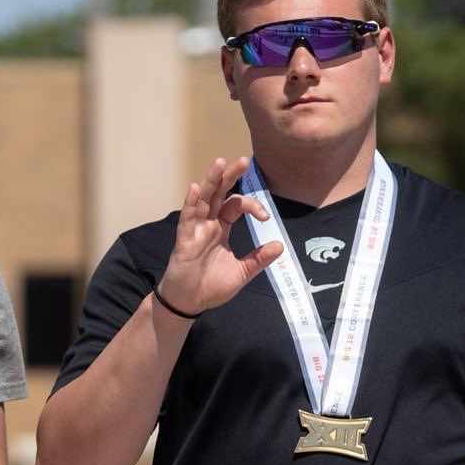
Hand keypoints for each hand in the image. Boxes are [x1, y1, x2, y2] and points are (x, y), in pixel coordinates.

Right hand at [156, 157, 282, 315]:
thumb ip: (258, 259)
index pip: (236, 206)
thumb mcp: (241, 273)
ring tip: (219, 163)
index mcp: (221, 229)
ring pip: (203, 200)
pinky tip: (196, 188)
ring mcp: (195, 230)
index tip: (264, 217)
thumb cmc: (210, 287)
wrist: (189, 303)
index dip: (252, 206)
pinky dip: (191, 203)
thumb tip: (280, 245)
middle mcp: (208, 225)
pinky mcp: (184, 241)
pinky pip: (187, 219)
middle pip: (219, 194)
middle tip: (243, 161)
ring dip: (211, 181)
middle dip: (230, 177)